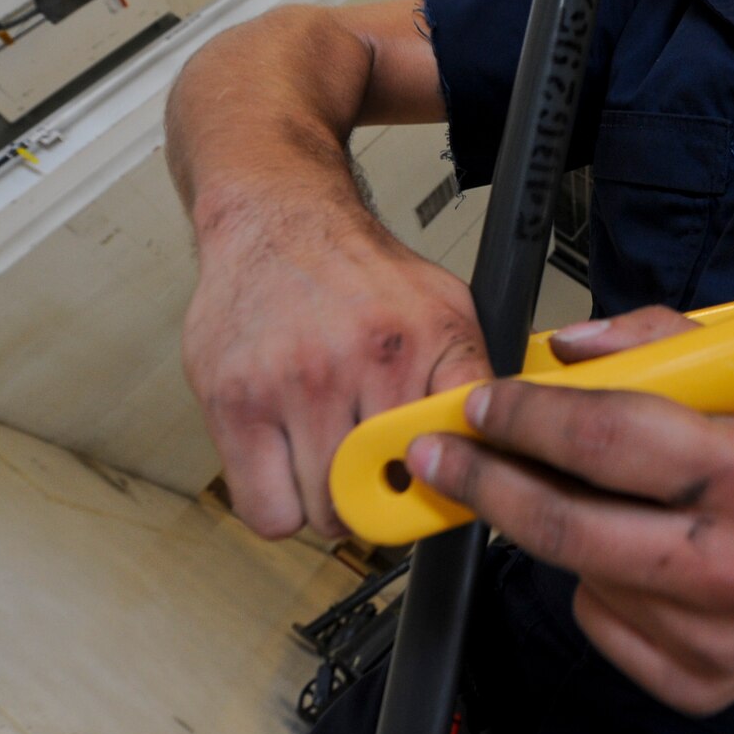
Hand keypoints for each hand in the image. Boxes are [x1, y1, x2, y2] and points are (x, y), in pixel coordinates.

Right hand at [182, 201, 487, 539]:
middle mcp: (364, 362)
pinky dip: (277, 507)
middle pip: (386, 494)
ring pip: (324, 512)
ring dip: (327, 503)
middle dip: (382, 495)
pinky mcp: (235, 404)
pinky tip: (286, 468)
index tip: (446, 488)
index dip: (459, 480)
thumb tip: (499, 440)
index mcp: (426, 341)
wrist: (278, 220)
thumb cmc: (357, 270)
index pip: (464, 444)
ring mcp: (295, 386)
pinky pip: (266, 510)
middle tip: (373, 475)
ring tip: (326, 463)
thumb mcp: (444, 306)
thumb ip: (471, 372)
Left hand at [406, 306, 733, 714]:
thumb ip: (662, 342)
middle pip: (569, 526)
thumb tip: (567, 349)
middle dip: (489, 483)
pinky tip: (639, 553)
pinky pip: (601, 623)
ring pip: (579, 573)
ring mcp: (718, 634)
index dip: (528, 420)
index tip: (483, 406)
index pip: (610, 441)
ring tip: (602, 498)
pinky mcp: (702, 681)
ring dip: (561, 527)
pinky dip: (596, 582)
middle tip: (447, 456)